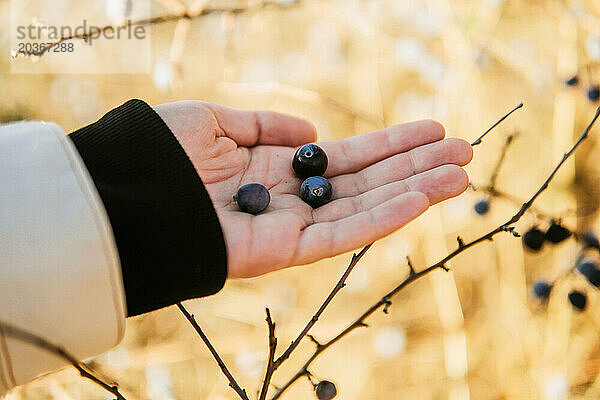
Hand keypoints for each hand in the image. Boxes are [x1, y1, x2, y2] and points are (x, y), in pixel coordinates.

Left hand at [154, 101, 472, 277]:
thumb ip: (264, 125)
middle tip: (465, 150)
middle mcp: (291, 199)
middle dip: (416, 166)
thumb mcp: (216, 122)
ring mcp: (291, 227)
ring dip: (415, 190)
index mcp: (277, 169)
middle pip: (366, 182)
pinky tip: (422, 197)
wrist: (125, 195)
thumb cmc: (161, 154)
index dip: (390, 145)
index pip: (346, 158)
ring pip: (365, 208)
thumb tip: (311, 132)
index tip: (432, 131)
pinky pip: (342, 235)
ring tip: (461, 172)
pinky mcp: (285, 252)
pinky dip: (384, 217)